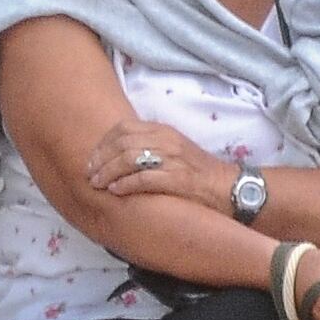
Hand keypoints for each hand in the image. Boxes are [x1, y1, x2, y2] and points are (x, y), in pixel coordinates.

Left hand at [85, 118, 236, 211]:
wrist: (230, 188)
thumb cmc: (199, 173)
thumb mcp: (174, 149)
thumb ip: (149, 146)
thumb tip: (116, 154)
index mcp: (164, 131)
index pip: (123, 127)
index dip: (103, 142)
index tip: (93, 158)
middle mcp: (167, 141)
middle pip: (121, 142)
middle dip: (100, 159)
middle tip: (89, 174)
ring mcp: (173, 160)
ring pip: (128, 158)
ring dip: (108, 172)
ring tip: (98, 184)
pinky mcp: (178, 180)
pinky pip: (143, 178)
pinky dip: (125, 184)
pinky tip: (116, 191)